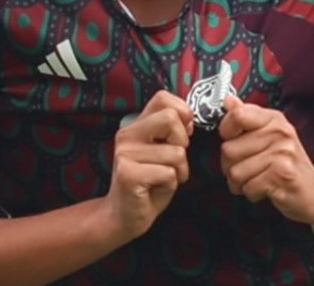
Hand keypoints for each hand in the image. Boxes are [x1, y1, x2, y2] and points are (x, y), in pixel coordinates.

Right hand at [105, 91, 193, 239]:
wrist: (124, 216)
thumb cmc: (150, 182)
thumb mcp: (162, 150)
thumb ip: (171, 131)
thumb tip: (189, 117)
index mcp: (136, 125)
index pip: (162, 98)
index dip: (182, 112)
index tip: (184, 132)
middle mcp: (127, 135)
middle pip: (171, 118)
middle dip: (182, 142)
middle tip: (174, 159)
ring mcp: (125, 154)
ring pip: (176, 152)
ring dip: (179, 170)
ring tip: (164, 178)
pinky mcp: (128, 174)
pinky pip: (169, 173)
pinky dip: (171, 183)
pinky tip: (156, 189)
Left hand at [218, 95, 313, 223]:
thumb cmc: (287, 164)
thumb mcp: (269, 136)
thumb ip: (247, 118)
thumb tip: (229, 100)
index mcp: (274, 119)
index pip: (237, 115)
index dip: (226, 130)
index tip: (233, 138)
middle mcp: (279, 132)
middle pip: (228, 149)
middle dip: (231, 166)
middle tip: (249, 168)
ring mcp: (282, 153)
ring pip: (235, 172)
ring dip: (241, 183)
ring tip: (257, 179)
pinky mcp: (283, 175)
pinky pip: (248, 188)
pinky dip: (252, 194)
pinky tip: (266, 189)